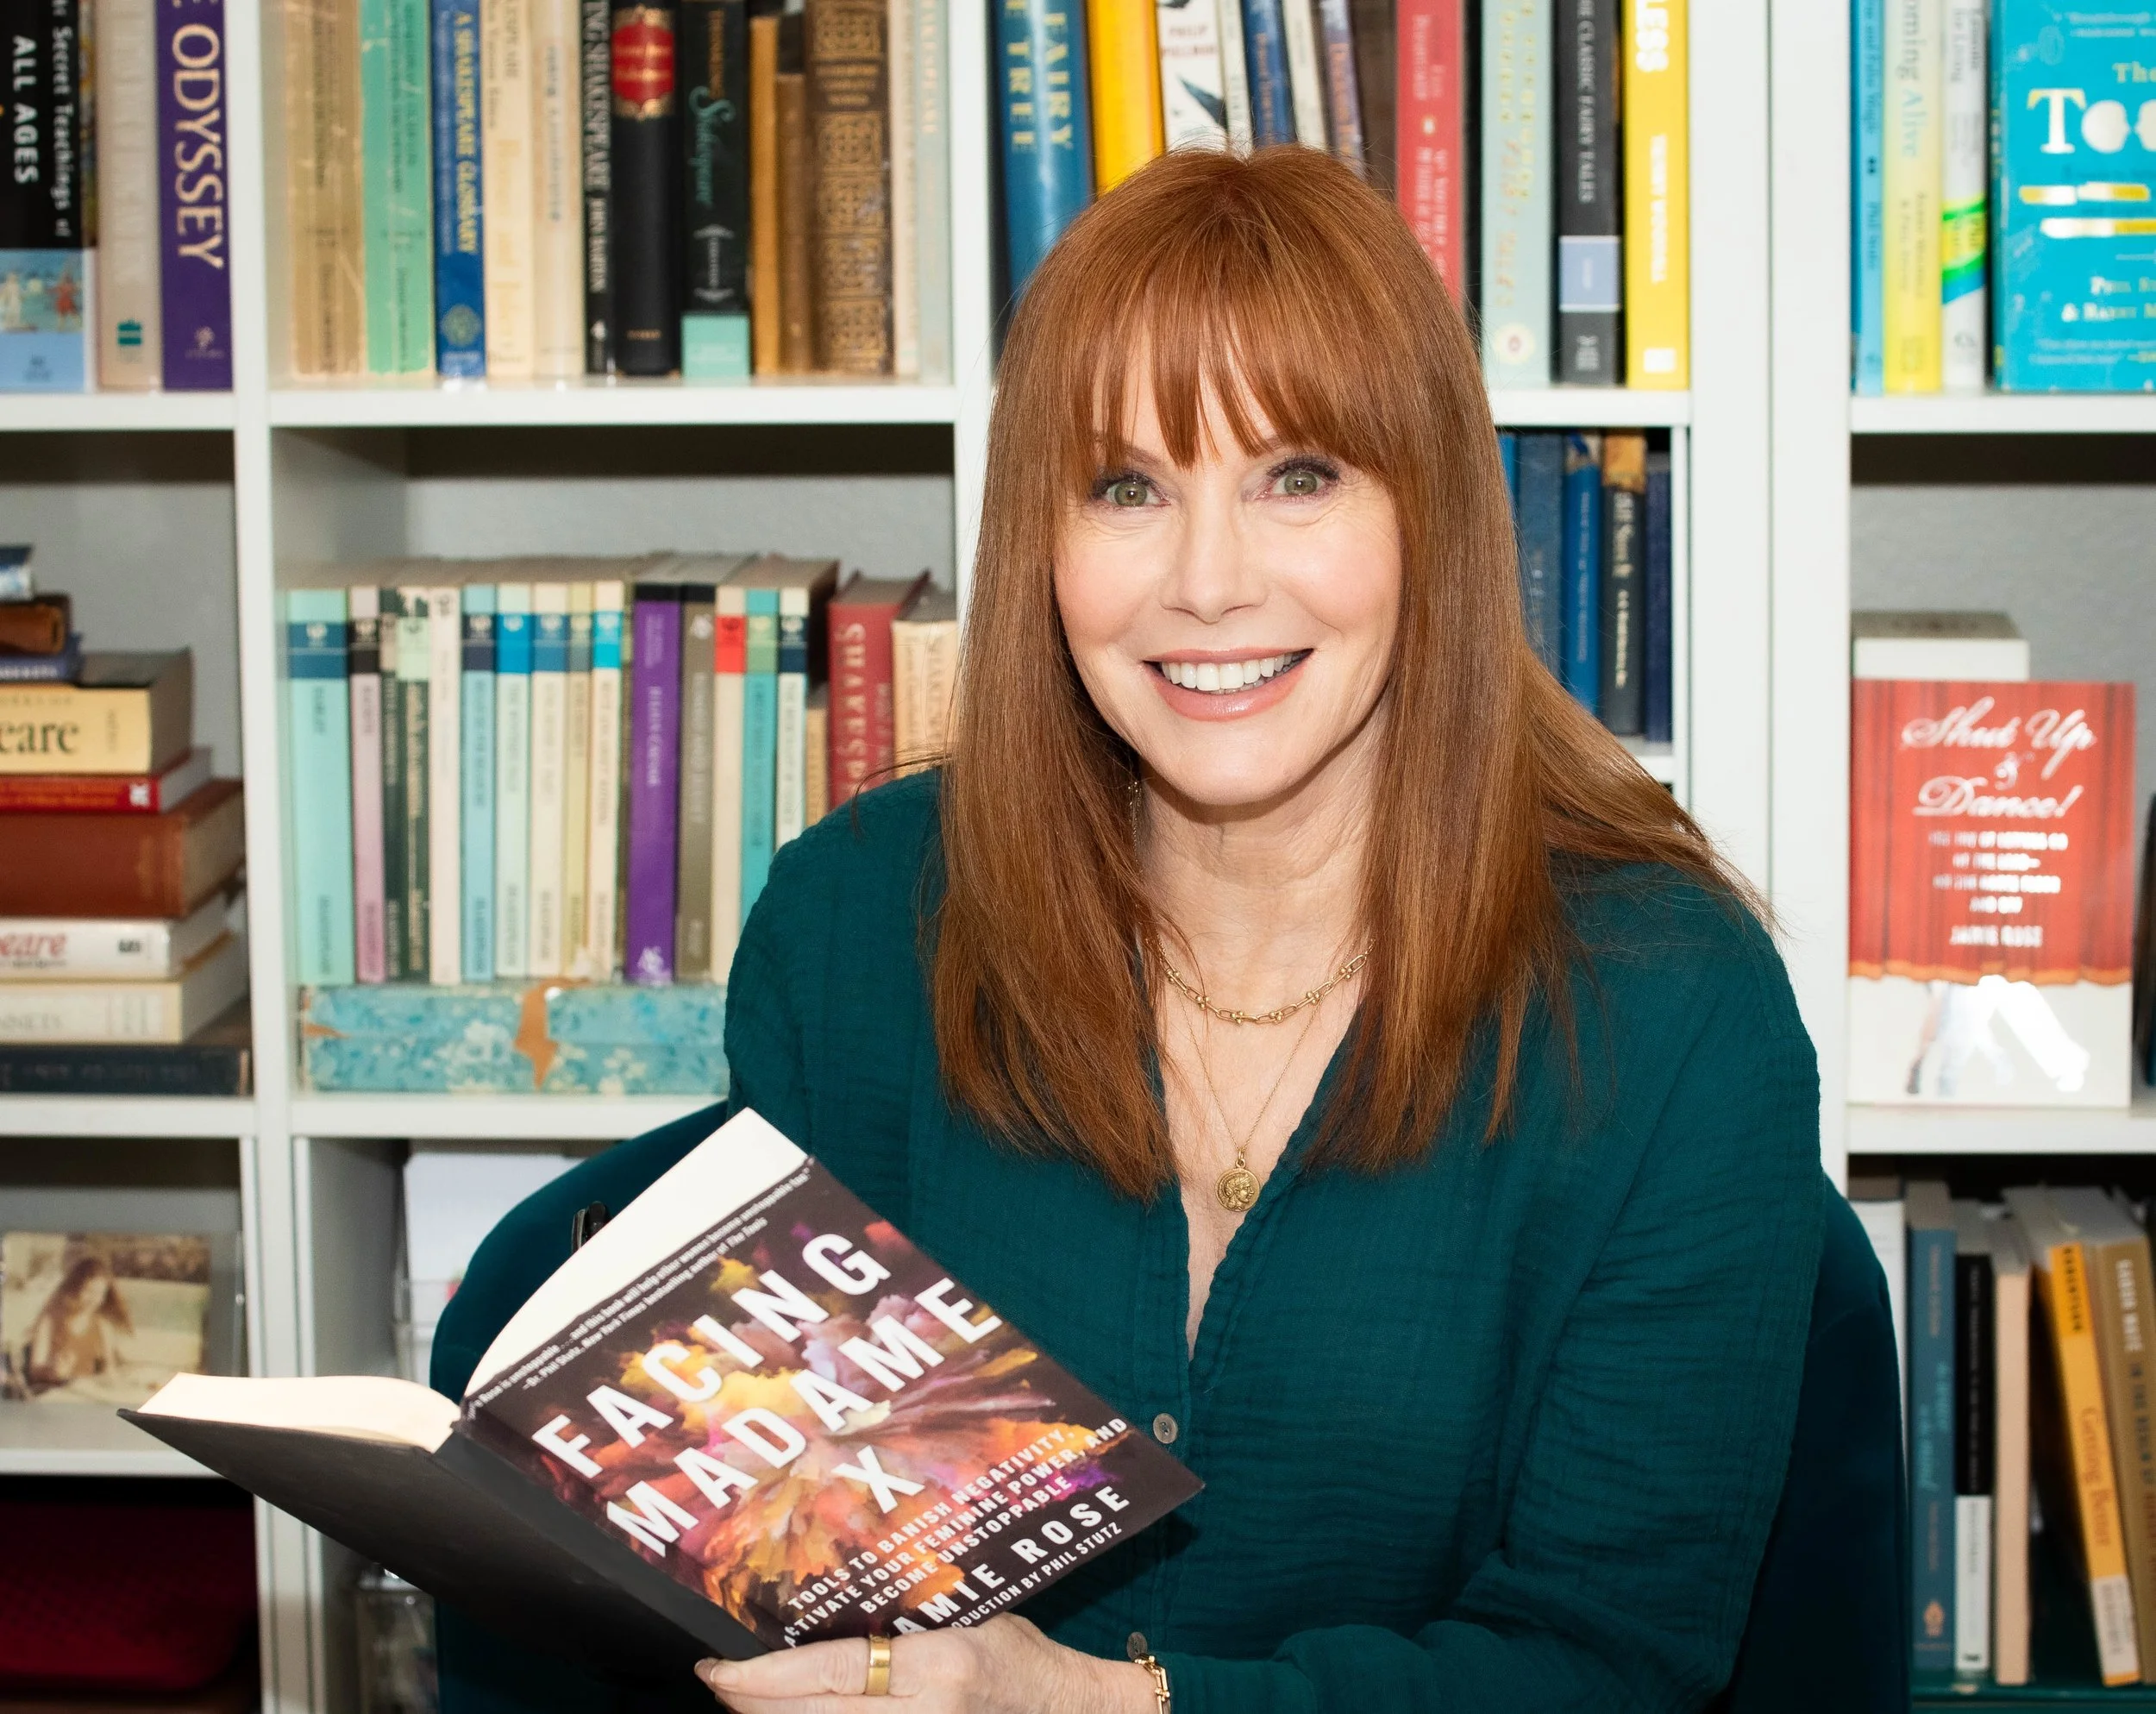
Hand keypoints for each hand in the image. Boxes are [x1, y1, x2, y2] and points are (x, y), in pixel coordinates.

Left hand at [695, 1617, 1158, 1713]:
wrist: (1071, 1712)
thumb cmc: (1023, 1658)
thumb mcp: (967, 1621)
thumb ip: (902, 1630)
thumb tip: (831, 1616)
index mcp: (937, 1669)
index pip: (830, 1676)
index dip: (764, 1678)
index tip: (720, 1670)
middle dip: (753, 1705)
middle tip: (717, 1683)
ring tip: (745, 1700)